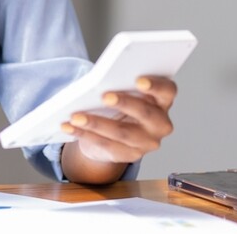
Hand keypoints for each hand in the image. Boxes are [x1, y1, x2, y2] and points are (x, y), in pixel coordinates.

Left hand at [62, 76, 176, 166]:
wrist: (115, 132)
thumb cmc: (121, 102)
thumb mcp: (123, 91)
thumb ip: (120, 85)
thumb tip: (98, 83)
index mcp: (162, 100)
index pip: (167, 90)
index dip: (156, 85)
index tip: (139, 80)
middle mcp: (160, 123)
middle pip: (146, 113)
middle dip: (124, 103)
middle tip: (104, 96)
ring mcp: (147, 142)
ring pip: (122, 133)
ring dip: (96, 123)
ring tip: (76, 116)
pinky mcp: (130, 155)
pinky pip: (106, 145)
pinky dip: (85, 135)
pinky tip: (69, 127)